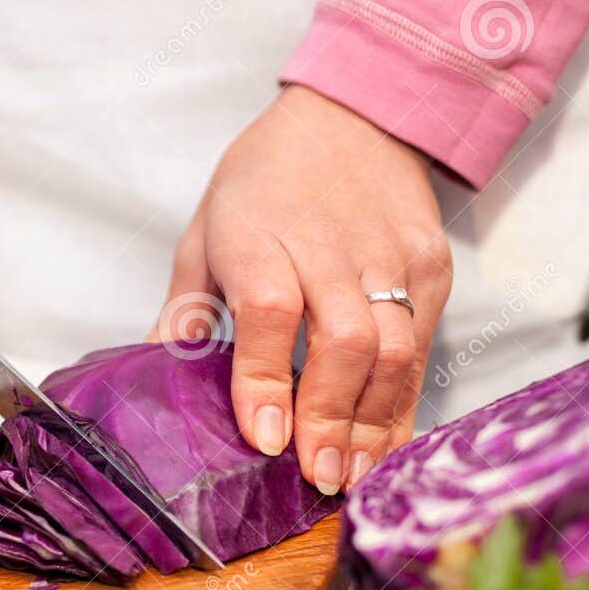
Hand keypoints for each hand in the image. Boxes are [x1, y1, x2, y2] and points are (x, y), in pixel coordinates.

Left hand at [156, 86, 450, 492]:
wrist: (356, 113)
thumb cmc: (267, 179)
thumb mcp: (207, 230)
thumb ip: (187, 307)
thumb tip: (155, 373)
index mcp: (263, 234)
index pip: (271, 312)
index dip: (269, 380)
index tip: (265, 438)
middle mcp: (332, 247)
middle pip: (346, 341)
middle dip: (331, 417)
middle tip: (316, 476)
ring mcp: (391, 258)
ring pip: (395, 351)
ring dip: (372, 423)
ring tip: (349, 475)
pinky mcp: (433, 267)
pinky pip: (423, 348)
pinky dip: (402, 404)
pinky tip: (381, 445)